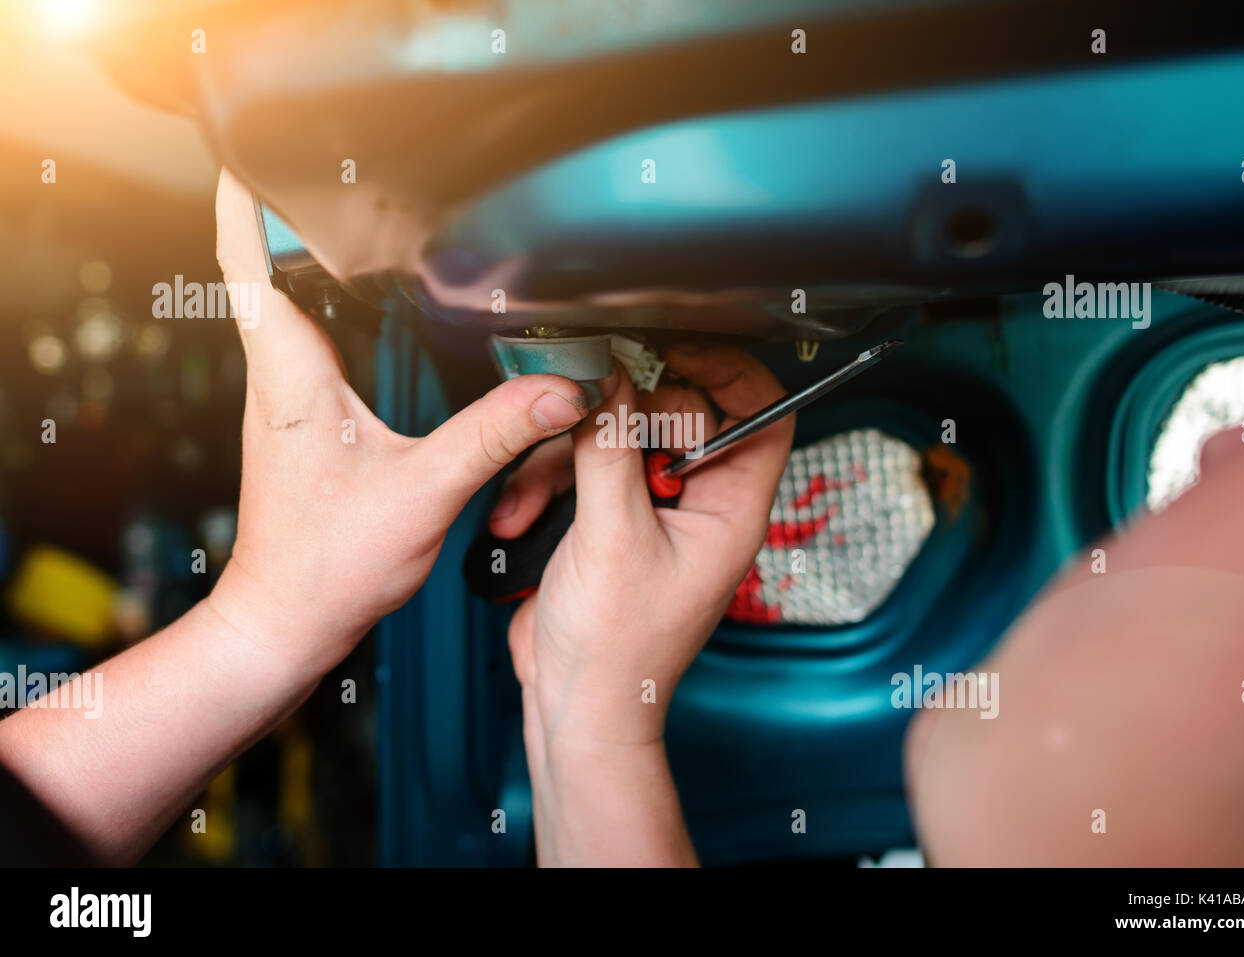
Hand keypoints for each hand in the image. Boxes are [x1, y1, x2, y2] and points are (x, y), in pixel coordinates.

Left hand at [207, 171, 593, 677]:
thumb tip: (560, 390)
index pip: (250, 266)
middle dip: (285, 210)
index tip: (255, 148)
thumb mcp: (426, 494)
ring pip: (286, 307)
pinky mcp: (304, 425)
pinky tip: (366, 306)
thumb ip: (495, 436)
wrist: (284, 625)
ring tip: (347, 211)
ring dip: (304, 257)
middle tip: (326, 162)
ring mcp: (287, 402)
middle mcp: (279, 382)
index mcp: (292, 380)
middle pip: (266, 270)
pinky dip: (329, 308)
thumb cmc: (325, 570)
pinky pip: (308, 345)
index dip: (247, 201)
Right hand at [496, 347, 791, 862]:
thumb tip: (607, 377)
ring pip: (618, 440)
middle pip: (675, 415)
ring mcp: (651, 512)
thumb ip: (610, 448)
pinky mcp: (607, 522)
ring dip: (564, 461)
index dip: (730, 369)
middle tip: (580, 424)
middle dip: (617, 420)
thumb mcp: (611, 537)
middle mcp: (698, 504)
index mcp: (731, 509)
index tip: (677, 345)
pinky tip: (522, 517)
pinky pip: (582, 472)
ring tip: (534, 501)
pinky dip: (546, 487)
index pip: (761, 413)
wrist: (575, 709)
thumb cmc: (617, 653)